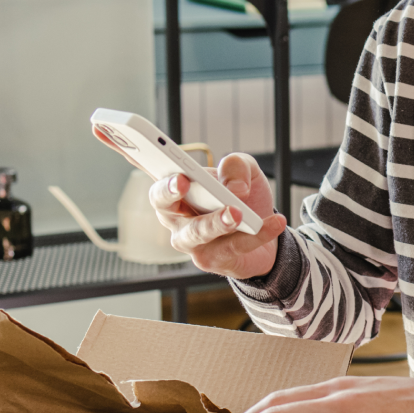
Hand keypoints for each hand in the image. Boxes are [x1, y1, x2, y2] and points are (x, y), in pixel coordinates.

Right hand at [149, 152, 286, 279]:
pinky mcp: (211, 259)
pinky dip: (257, 234)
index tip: (153, 153)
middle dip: (169, 191)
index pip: (149, 169)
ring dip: (216, 221)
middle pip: (163, 203)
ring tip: (238, 213)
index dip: (138, 159)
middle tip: (183, 181)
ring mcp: (189, 240)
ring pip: (197, 231)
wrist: (263, 232)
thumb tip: (234, 187)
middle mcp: (174, 215)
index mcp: (175, 187)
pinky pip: (233, 246)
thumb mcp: (245, 172)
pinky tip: (275, 222)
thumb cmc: (243, 198)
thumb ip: (237, 166)